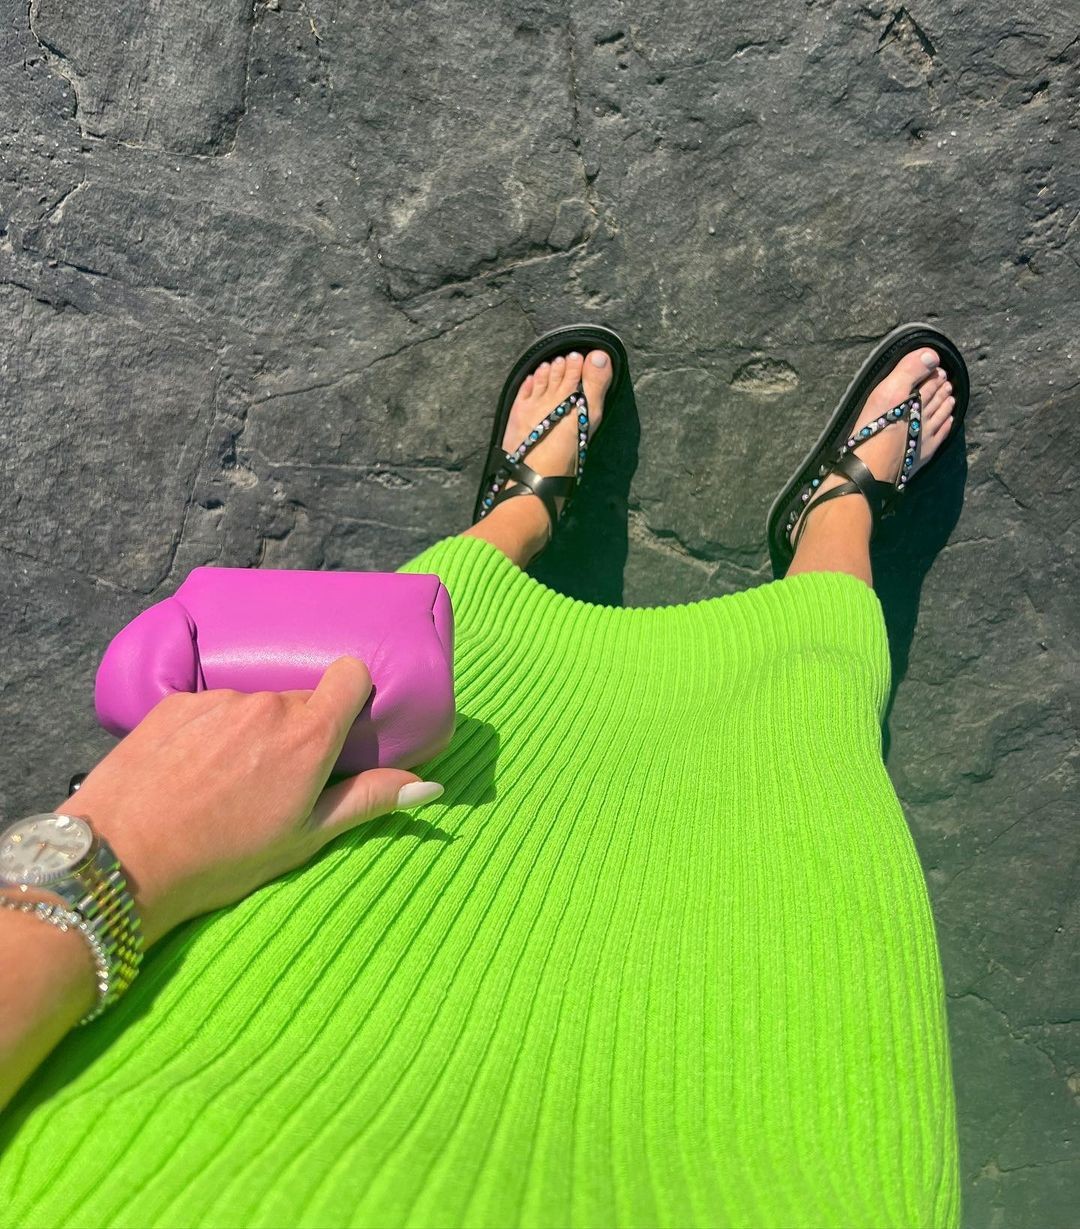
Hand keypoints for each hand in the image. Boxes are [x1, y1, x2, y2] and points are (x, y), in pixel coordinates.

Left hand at [55, 657, 443, 945]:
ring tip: (224, 782)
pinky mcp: (173, 703)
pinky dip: (207, 732)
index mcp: (309, 735)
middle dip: (296, 729)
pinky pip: (208, 708)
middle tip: (275, 779)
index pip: (349, 674)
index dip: (350, 693)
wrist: (124, 861)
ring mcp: (217, 700)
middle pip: (298, 699)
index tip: (341, 723)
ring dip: (250, 731)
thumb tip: (429, 785)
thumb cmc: (223, 859)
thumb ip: (368, 801)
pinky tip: (187, 772)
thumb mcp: (305, 837)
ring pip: (251, 704)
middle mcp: (267, 705)